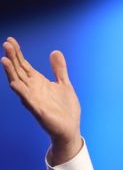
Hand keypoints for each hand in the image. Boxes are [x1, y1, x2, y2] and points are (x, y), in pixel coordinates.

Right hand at [2, 37, 81, 164]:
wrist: (70, 128)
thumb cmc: (65, 108)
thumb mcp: (64, 83)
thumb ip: (58, 69)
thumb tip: (54, 51)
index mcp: (38, 82)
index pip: (24, 65)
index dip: (18, 54)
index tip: (10, 41)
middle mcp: (33, 89)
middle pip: (19, 71)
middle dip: (13, 58)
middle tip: (6, 44)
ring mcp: (34, 99)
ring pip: (19, 83)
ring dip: (11, 72)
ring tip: (4, 60)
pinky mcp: (38, 110)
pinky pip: (28, 100)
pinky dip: (21, 91)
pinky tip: (15, 83)